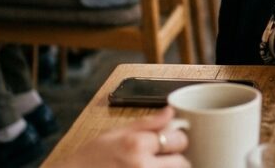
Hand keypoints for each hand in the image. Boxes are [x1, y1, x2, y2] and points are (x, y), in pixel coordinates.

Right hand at [56, 107, 188, 167]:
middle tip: (163, 156)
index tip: (171, 140)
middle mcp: (142, 166)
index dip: (177, 139)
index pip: (179, 140)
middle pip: (182, 162)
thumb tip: (170, 112)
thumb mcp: (116, 132)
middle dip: (176, 158)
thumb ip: (147, 123)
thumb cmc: (91, 157)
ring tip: (154, 164)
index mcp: (137, 144)